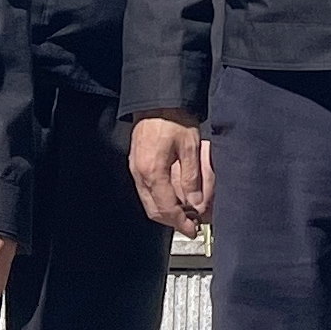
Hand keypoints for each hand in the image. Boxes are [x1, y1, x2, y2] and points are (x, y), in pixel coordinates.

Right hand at [130, 114, 210, 233]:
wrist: (156, 99)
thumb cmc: (174, 118)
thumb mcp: (190, 147)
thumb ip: (192, 179)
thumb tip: (196, 204)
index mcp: (153, 172)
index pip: (167, 208)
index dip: (181, 222)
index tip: (193, 230)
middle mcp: (140, 174)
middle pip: (154, 210)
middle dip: (172, 221)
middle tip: (190, 225)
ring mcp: (135, 169)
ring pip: (148, 202)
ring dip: (165, 211)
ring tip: (184, 212)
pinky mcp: (135, 164)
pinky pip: (145, 190)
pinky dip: (158, 198)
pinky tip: (172, 196)